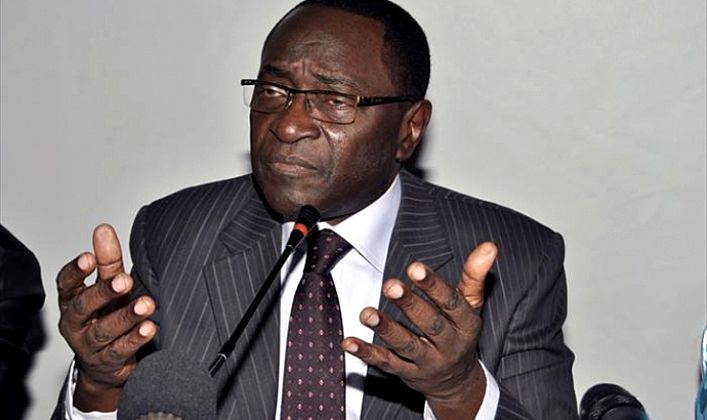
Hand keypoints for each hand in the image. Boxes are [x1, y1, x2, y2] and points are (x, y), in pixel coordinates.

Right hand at [57, 224, 156, 411]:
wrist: (107, 364)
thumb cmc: (107, 315)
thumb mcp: (108, 287)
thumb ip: (108, 261)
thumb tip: (104, 229)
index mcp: (72, 300)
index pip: (66, 284)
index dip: (75, 271)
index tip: (89, 258)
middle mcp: (76, 323)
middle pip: (83, 307)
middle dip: (104, 292)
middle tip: (124, 281)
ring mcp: (88, 345)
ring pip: (104, 331)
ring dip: (126, 316)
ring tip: (146, 304)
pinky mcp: (106, 363)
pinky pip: (119, 351)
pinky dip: (134, 340)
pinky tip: (149, 328)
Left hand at [342, 242, 496, 419]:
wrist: (457, 382)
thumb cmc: (459, 332)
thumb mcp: (470, 305)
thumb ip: (474, 275)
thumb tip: (489, 246)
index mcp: (465, 323)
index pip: (451, 303)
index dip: (433, 285)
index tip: (415, 268)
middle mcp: (449, 344)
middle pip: (429, 324)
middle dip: (409, 304)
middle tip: (390, 285)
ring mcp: (427, 362)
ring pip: (406, 345)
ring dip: (386, 329)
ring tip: (367, 313)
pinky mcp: (407, 374)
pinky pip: (386, 364)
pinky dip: (367, 354)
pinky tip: (349, 342)